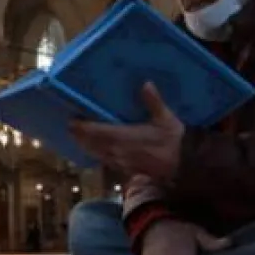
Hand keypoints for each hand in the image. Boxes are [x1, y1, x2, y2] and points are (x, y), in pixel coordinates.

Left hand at [70, 83, 185, 181]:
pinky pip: (106, 161)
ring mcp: (120, 162)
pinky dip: (97, 154)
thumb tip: (146, 84)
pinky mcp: (126, 170)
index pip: (96, 132)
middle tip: (72, 127)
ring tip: (79, 137)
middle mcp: (118, 151)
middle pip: (91, 144)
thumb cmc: (174, 142)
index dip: (82, 128)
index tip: (72, 120)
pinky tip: (98, 149)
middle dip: (80, 136)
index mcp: (124, 137)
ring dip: (87, 146)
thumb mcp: (166, 119)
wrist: (183, 168)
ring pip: (97, 154)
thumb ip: (154, 102)